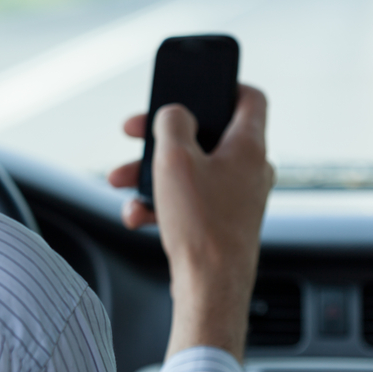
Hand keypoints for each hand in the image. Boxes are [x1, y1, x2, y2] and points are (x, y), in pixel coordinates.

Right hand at [107, 85, 273, 360]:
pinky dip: (161, 201)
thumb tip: (174, 114)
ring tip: (123, 181)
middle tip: (135, 132)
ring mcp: (236, 197)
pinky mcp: (222, 222)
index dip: (224, 83)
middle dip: (162, 135)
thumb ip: (172, 122)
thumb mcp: (175, 158)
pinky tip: (138, 214)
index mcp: (249, 146)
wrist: (210, 288)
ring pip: (190, 169)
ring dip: (152, 171)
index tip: (195, 83)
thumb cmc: (201, 223)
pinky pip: (188, 199)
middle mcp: (249, 169)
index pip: (249, 97)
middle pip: (205, 133)